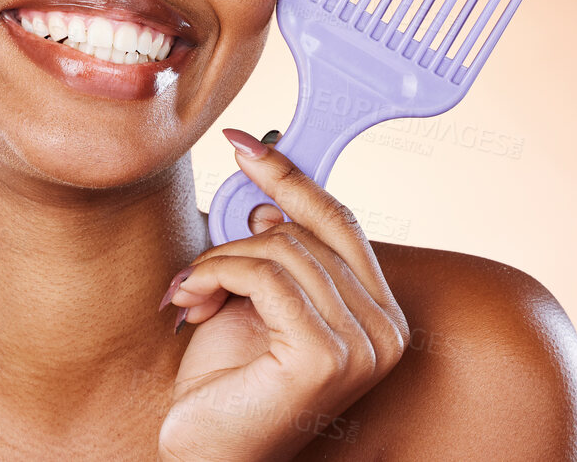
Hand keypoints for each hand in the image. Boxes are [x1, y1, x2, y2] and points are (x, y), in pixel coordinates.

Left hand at [157, 128, 408, 461]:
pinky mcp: (325, 357)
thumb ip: (279, 249)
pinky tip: (190, 301)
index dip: (292, 176)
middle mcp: (386, 331)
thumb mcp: (259, 297)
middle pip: (308, 232)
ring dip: (220, 262)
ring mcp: (362, 346)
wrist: (207, 452)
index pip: (341, 221)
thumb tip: (271, 190)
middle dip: (239, 241)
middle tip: (197, 272)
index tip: (243, 144)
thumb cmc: (230, 384)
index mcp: (380, 313)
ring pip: (283, 250)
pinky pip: (266, 278)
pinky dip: (218, 277)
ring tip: (190, 293)